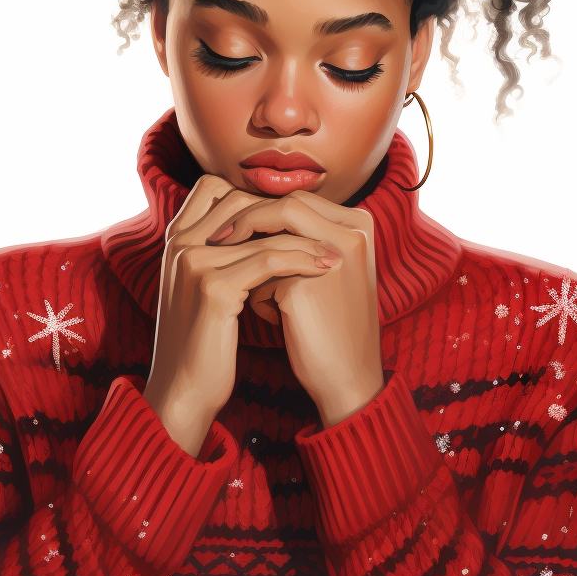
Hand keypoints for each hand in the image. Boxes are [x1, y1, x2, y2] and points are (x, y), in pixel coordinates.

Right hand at [141, 176, 340, 456]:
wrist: (182, 391)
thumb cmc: (203, 342)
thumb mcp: (206, 286)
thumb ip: (222, 253)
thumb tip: (264, 226)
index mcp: (175, 238)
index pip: (214, 186)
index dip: (253, 196)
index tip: (290, 218)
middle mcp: (179, 242)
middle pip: (240, 200)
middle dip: (284, 213)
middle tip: (320, 228)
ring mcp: (193, 262)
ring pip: (261, 231)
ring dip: (305, 238)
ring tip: (334, 253)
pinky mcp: (213, 287)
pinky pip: (268, 260)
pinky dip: (302, 261)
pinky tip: (324, 268)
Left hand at [208, 192, 383, 428]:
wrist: (347, 375)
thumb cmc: (330, 320)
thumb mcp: (323, 270)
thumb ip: (300, 239)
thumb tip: (249, 212)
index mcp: (358, 223)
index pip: (298, 199)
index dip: (261, 209)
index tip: (232, 225)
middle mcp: (353, 232)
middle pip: (286, 205)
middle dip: (247, 220)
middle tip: (218, 239)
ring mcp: (333, 255)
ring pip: (271, 235)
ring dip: (246, 252)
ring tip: (230, 272)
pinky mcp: (308, 284)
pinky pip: (265, 274)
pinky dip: (259, 295)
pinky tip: (267, 316)